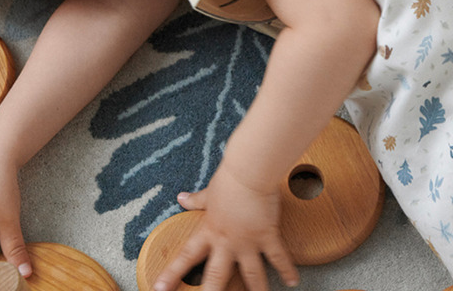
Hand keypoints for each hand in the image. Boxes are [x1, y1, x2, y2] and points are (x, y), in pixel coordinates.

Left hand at [152, 161, 298, 290]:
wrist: (249, 173)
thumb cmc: (229, 180)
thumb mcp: (209, 193)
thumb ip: (196, 201)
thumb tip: (181, 198)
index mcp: (210, 231)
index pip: (186, 257)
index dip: (171, 274)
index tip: (159, 289)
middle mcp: (227, 242)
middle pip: (216, 277)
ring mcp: (247, 242)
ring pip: (251, 274)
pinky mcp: (267, 235)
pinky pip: (278, 257)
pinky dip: (286, 269)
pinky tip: (293, 281)